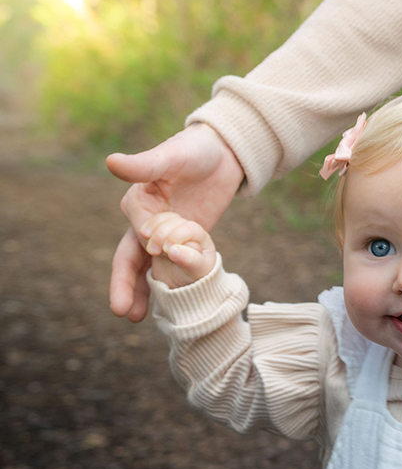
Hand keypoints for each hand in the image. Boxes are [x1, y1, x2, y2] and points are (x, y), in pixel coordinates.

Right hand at [107, 123, 243, 320]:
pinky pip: (175, 266)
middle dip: (124, 284)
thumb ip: (144, 165)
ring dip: (141, 292)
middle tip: (121, 312)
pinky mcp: (187, 241)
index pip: (136, 228)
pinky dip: (171, 284)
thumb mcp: (172, 156)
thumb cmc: (194, 150)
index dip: (147, 241)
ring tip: (135, 318)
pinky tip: (172, 305)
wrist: (223, 155)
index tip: (158, 248)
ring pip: (148, 268)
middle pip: (130, 257)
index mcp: (138, 203)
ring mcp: (166, 234)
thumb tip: (111, 163)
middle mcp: (146, 222)